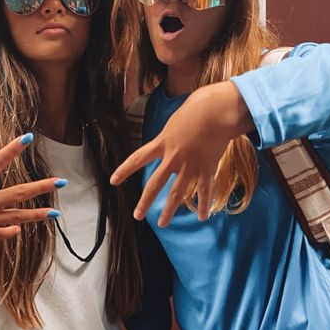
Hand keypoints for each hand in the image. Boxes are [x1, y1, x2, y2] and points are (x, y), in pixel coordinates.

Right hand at [0, 135, 61, 263]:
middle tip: (60, 182)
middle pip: (20, 192)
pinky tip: (19, 230)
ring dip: (38, 215)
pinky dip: (10, 231)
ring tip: (54, 214)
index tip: (28, 138)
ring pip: (18, 216)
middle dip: (42, 187)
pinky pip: (2, 233)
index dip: (13, 148)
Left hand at [111, 81, 253, 226]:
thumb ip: (175, 129)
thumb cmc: (200, 106)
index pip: (137, 158)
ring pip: (176, 193)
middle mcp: (173, 158)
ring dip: (169, 210)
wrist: (216, 110)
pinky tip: (203, 217)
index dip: (124, 170)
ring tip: (162, 223)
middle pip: (154, 184)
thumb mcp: (179, 117)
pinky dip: (204, 204)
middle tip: (137, 216)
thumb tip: (179, 128)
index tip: (113, 181)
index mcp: (163, 142)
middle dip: (145, 201)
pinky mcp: (206, 168)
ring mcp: (189, 165)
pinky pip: (204, 190)